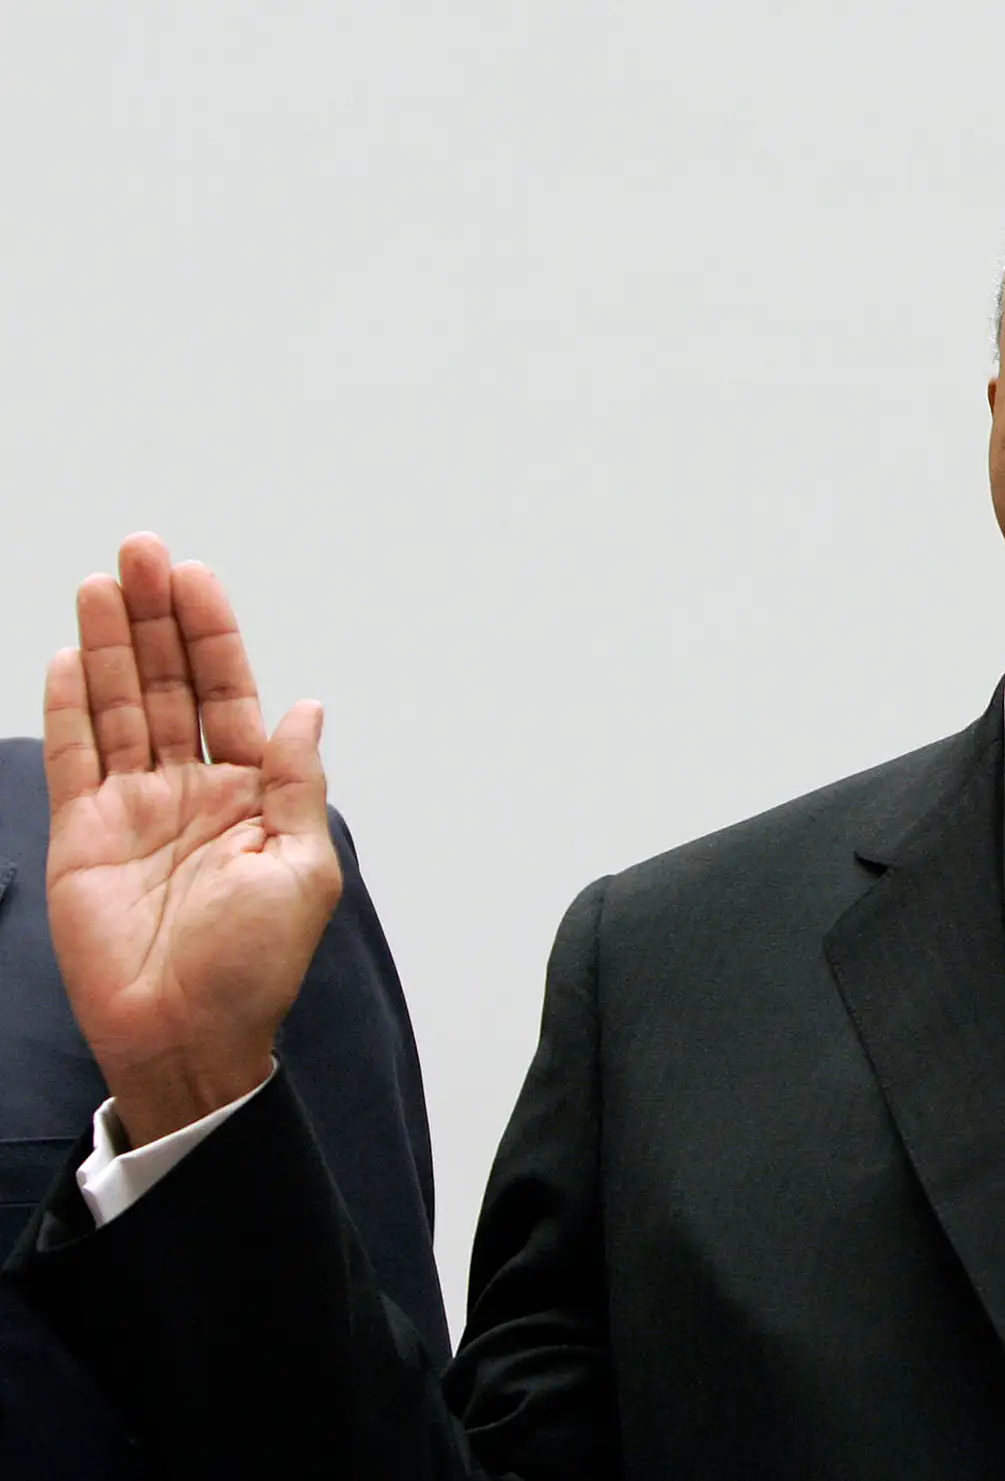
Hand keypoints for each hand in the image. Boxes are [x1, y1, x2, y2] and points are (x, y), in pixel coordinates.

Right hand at [44, 533, 340, 1145]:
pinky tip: (71, 656)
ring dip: (110, 645)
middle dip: (155, 618)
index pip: (228, 694)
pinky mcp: (83, 836)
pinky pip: (74, 759)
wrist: (187, 1035)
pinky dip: (71, 708)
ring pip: (118, 707)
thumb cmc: (255, 966)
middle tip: (141, 552)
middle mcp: (191, 789)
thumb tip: (308, 706)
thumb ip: (298, 783)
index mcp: (252, 794)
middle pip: (168, 684)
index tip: (195, 577)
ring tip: (102, 582)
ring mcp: (133, 808)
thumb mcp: (302, 868)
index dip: (212, 635)